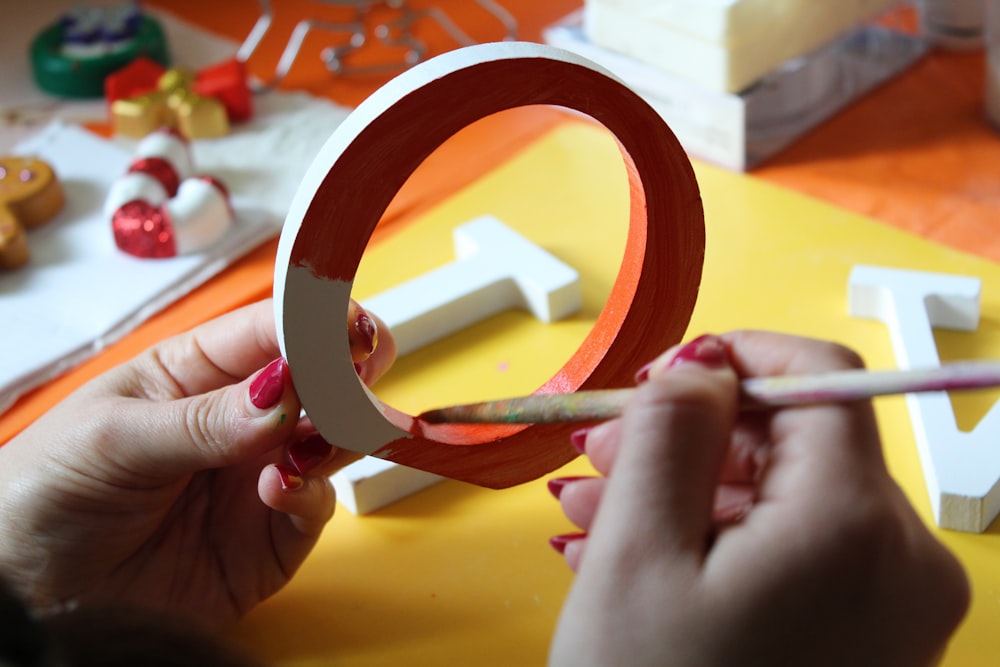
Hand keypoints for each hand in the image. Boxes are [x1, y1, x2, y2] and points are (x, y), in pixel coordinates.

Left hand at [0, 299, 394, 627]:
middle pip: (318, 380)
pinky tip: (278, 489)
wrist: (27, 598)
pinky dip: (310, 494)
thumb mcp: (112, 440)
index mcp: (194, 373)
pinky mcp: (269, 538)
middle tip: (358, 371)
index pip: (269, 331)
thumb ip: (202, 420)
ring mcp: (257, 477)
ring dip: (339, 431)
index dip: (314, 322)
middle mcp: (236, 421)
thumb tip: (284, 395)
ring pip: (330, 439)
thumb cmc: (44, 497)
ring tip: (320, 434)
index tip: (347, 327)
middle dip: (347, 370)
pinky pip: (315, 506)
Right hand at [548, 332, 968, 665]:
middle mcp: (901, 563)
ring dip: (684, 490)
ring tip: (593, 510)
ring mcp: (890, 609)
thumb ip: (672, 431)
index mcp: (855, 526)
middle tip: (602, 449)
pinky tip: (635, 552)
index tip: (668, 369)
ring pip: (782, 500)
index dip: (737, 355)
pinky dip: (714, 540)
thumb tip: (701, 365)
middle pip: (794, 442)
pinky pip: (790, 555)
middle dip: (688, 434)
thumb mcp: (639, 552)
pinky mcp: (865, 639)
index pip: (820, 379)